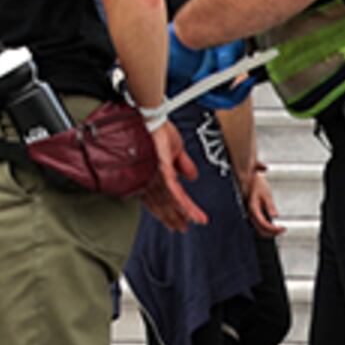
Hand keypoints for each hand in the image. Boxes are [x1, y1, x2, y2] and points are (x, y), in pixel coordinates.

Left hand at [137, 116, 208, 231]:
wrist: (153, 116)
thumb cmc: (159, 130)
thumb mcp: (176, 150)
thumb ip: (184, 165)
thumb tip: (192, 177)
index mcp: (154, 174)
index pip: (161, 197)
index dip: (169, 211)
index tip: (178, 221)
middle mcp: (151, 177)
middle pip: (162, 202)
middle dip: (172, 217)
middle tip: (182, 229)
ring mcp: (154, 174)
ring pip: (168, 200)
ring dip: (180, 213)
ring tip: (189, 223)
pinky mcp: (160, 169)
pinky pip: (173, 190)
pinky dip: (182, 203)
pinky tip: (189, 211)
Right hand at [239, 157, 284, 235]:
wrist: (248, 178)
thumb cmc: (256, 184)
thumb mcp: (266, 194)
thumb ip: (270, 206)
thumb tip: (275, 216)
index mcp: (253, 209)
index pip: (264, 225)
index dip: (274, 230)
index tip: (283, 228)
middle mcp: (250, 213)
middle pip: (261, 230)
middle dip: (272, 233)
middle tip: (282, 230)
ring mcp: (250, 214)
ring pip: (259, 228)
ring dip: (269, 231)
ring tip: (279, 229)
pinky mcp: (252, 212)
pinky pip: (258, 224)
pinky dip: (266, 227)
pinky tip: (272, 224)